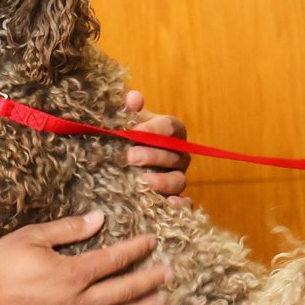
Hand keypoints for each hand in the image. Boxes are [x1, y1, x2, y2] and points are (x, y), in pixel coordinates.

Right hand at [0, 210, 169, 304]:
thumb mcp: (31, 237)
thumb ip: (68, 230)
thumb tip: (98, 219)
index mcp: (72, 274)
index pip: (114, 260)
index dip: (136, 250)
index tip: (151, 242)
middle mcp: (76, 303)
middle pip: (123, 293)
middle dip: (149, 282)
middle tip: (169, 274)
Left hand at [123, 89, 190, 205]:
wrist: (120, 160)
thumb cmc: (125, 137)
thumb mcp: (124, 122)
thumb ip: (127, 109)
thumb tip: (133, 98)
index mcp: (171, 132)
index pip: (171, 127)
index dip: (154, 129)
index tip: (134, 131)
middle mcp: (178, 155)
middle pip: (175, 154)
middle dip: (153, 156)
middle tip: (130, 157)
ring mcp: (177, 177)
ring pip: (179, 180)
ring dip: (163, 181)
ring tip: (143, 181)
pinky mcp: (173, 198)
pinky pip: (184, 203)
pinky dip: (180, 205)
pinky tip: (168, 205)